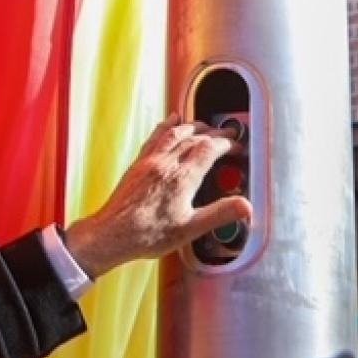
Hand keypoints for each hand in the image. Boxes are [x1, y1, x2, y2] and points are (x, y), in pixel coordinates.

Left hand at [62, 117, 251, 278]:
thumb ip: (219, 214)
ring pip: (174, 133)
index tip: (236, 145)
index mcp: (181, 178)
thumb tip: (245, 206)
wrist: (112, 233)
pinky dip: (168, 126)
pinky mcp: (138, 163)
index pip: (208, 150)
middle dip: (213, 134)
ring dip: (192, 126)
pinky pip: (156, 136)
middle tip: (226, 135)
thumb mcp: (190, 230)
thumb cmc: (148, 234)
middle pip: (194, 138)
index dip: (226, 145)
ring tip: (204, 126)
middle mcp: (165, 163)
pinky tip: (171, 122)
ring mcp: (150, 161)